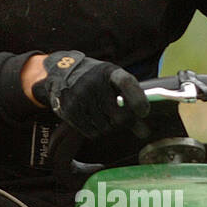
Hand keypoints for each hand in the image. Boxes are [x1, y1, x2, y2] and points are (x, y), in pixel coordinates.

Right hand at [30, 49, 150, 138]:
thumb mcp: (114, 85)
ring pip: (106, 128)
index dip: (137, 100)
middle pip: (120, 117)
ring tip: (102, 115)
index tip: (144, 113)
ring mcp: (80, 96)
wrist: (62, 72)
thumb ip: (131, 105)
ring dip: (108, 127)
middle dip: (124, 122)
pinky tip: (92, 119)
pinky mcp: (70, 109)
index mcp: (110, 72)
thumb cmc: (97, 81)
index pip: (126, 83)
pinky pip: (92, 133)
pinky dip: (96, 131)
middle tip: (121, 118)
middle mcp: (94, 82)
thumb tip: (145, 134)